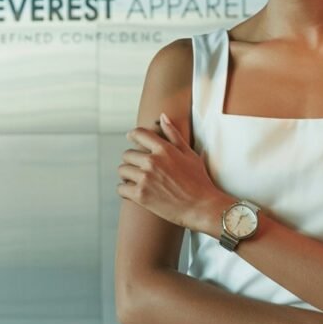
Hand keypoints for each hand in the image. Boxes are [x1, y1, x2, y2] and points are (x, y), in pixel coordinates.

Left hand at [117, 112, 221, 229]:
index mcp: (164, 149)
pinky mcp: (141, 196)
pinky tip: (133, 192)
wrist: (202, 207)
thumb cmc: (199, 180)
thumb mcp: (189, 154)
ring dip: (127, 175)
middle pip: (127, 154)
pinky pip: (121, 189)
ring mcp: (145, 179)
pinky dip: (125, 190)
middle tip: (138, 167)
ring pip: (122, 170)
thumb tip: (162, 116)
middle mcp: (152, 162)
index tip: (130, 137)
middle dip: (131, 160)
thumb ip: (174, 134)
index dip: (132, 135)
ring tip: (135, 180)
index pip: (139, 134)